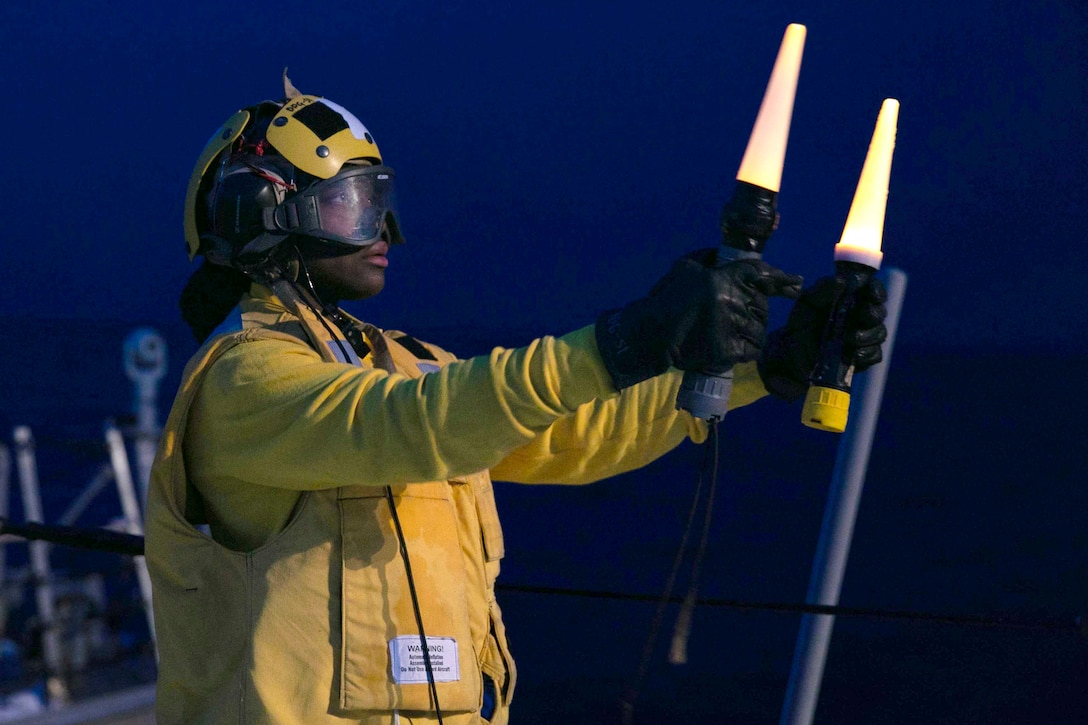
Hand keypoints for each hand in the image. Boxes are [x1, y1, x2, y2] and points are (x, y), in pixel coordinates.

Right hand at [595, 249, 802, 390]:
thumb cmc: (665, 299)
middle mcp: (730, 300)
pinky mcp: (728, 351)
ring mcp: (730, 327)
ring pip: (759, 329)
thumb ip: (709, 258)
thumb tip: (727, 256)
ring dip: (751, 332)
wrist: (650, 334)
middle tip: (737, 316)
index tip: (797, 284)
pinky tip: (736, 348)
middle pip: (761, 305)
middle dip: (754, 310)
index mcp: (720, 278)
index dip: (781, 279)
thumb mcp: (685, 267)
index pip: (760, 274)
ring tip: (733, 333)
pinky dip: (749, 350)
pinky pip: (753, 350)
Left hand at [758, 274, 887, 400]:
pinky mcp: (861, 358)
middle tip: (862, 315)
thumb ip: (823, 289)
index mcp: (851, 300)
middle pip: (879, 312)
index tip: (871, 293)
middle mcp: (860, 318)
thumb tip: (842, 280)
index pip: (873, 291)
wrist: (791, 352)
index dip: (876, 290)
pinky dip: (867, 353)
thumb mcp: (807, 303)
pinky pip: (875, 355)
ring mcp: (863, 338)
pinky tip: (853, 353)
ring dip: (868, 335)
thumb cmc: (801, 323)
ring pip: (880, 333)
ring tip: (850, 338)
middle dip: (873, 313)